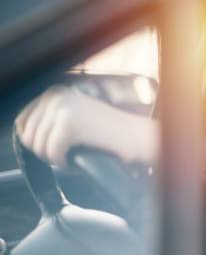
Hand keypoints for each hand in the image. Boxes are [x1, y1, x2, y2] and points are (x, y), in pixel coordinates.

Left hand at [15, 85, 158, 166]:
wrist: (134, 137)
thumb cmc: (107, 133)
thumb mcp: (72, 117)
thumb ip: (46, 120)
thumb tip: (21, 132)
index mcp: (54, 92)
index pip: (21, 121)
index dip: (35, 141)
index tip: (55, 147)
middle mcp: (55, 95)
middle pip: (27, 135)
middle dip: (44, 150)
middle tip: (65, 153)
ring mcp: (62, 108)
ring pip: (37, 145)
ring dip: (54, 157)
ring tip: (73, 155)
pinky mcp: (69, 124)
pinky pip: (51, 152)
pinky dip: (63, 162)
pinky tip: (76, 159)